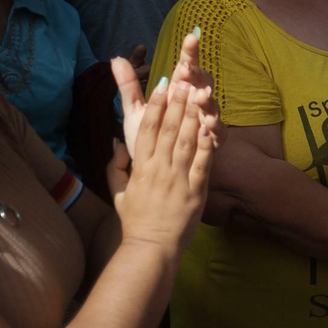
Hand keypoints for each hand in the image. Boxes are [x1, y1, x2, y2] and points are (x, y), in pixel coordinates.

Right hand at [109, 35, 221, 256]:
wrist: (151, 248)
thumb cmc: (136, 221)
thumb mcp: (118, 193)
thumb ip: (116, 167)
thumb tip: (116, 144)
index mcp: (140, 167)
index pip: (147, 129)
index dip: (156, 106)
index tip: (162, 86)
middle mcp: (158, 169)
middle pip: (169, 129)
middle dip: (177, 102)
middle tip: (184, 79)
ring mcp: (177, 179)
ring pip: (186, 141)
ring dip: (193, 115)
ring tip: (199, 94)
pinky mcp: (195, 191)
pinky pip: (202, 163)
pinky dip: (207, 144)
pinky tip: (212, 127)